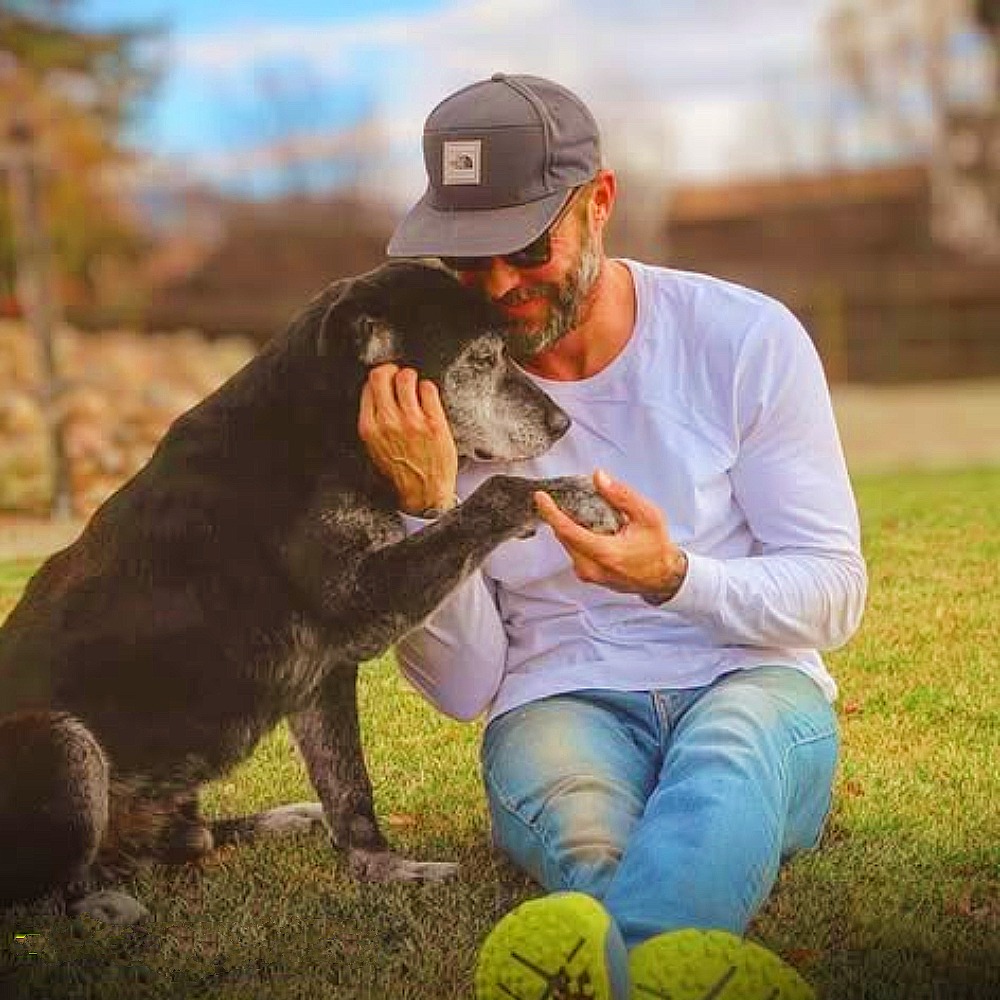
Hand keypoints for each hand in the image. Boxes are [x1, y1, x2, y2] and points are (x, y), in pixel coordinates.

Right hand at [358, 364, 457, 514]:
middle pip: (383, 375)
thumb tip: (376, 395)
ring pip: (407, 377)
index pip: (368, 386)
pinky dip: (427, 388)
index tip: (384, 380)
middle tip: (398, 376)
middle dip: (391, 371)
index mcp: (370, 428)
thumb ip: (373, 422)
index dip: (378, 379)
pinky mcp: (434, 422)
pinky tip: (426, 396)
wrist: (424, 493)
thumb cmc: (400, 473)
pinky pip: (428, 389)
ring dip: (410, 377)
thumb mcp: (375, 449)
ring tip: (413, 385)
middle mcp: (389, 422)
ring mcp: (413, 421)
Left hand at [534, 469, 687, 600]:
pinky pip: (573, 551)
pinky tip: (591, 529)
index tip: (541, 497)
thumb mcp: (647, 516)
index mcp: (605, 553)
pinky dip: (576, 537)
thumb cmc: (657, 548)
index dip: (551, 512)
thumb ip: (622, 496)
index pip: (568, 531)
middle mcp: (591, 567)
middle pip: (564, 536)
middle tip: (565, 498)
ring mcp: (588, 574)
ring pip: (567, 544)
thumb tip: (599, 478)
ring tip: (586, 514)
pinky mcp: (588, 576)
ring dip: (569, 526)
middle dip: (561, 515)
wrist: (663, 577)